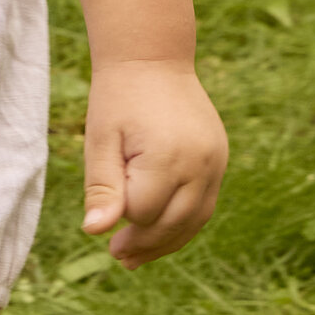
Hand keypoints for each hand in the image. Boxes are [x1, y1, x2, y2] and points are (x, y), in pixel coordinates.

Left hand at [82, 58, 226, 264]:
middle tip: (117, 256)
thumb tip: (94, 232)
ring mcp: (216, 162)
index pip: (143, 213)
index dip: (121, 216)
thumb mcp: (101, 140)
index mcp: (167, 157)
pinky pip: (205, 204)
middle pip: (173, 224)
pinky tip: (161, 232)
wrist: (153, 57)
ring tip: (135, 257)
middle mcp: (200, 164)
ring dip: (166, 242)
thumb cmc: (118, 98)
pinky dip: (184, 222)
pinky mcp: (220, 159)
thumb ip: (101, 188)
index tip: (104, 207)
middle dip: (144, 244)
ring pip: (195, 220)